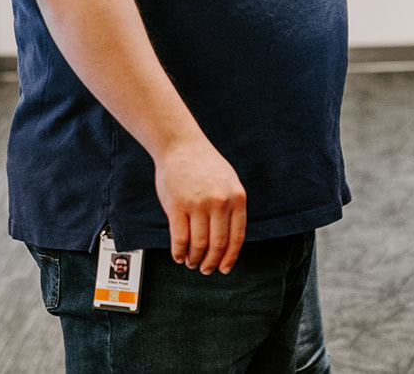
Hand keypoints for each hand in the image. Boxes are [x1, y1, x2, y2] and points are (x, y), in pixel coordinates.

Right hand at [154, 138, 246, 274]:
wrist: (180, 144)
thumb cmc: (203, 163)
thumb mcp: (228, 181)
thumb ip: (232, 206)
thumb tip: (230, 240)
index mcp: (236, 197)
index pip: (237, 237)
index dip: (230, 257)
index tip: (224, 268)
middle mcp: (219, 202)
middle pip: (217, 244)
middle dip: (211, 262)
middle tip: (206, 269)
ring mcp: (198, 204)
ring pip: (198, 245)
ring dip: (194, 259)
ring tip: (191, 262)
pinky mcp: (177, 205)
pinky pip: (179, 238)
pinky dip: (179, 252)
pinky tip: (178, 255)